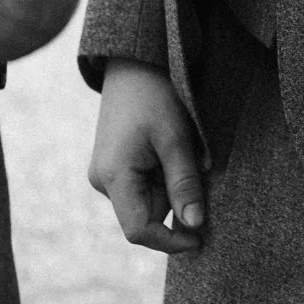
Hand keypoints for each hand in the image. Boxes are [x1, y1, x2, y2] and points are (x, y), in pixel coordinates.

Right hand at [88, 61, 206, 253]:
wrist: (133, 62)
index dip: (171, 240)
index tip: (201, 237)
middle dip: (173, 199)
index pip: (139, 231)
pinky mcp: (112, 165)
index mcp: (113, 177)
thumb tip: (195, 226)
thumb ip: (184, 184)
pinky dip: (160, 174)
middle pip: (146, 214)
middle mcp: (102, 181)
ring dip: (168, 185)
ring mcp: (105, 173)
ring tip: (176, 147)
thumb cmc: (154, 95)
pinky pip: (141, 185)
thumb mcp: (175, 139)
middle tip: (191, 162)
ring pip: (146, 200)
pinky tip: (165, 148)